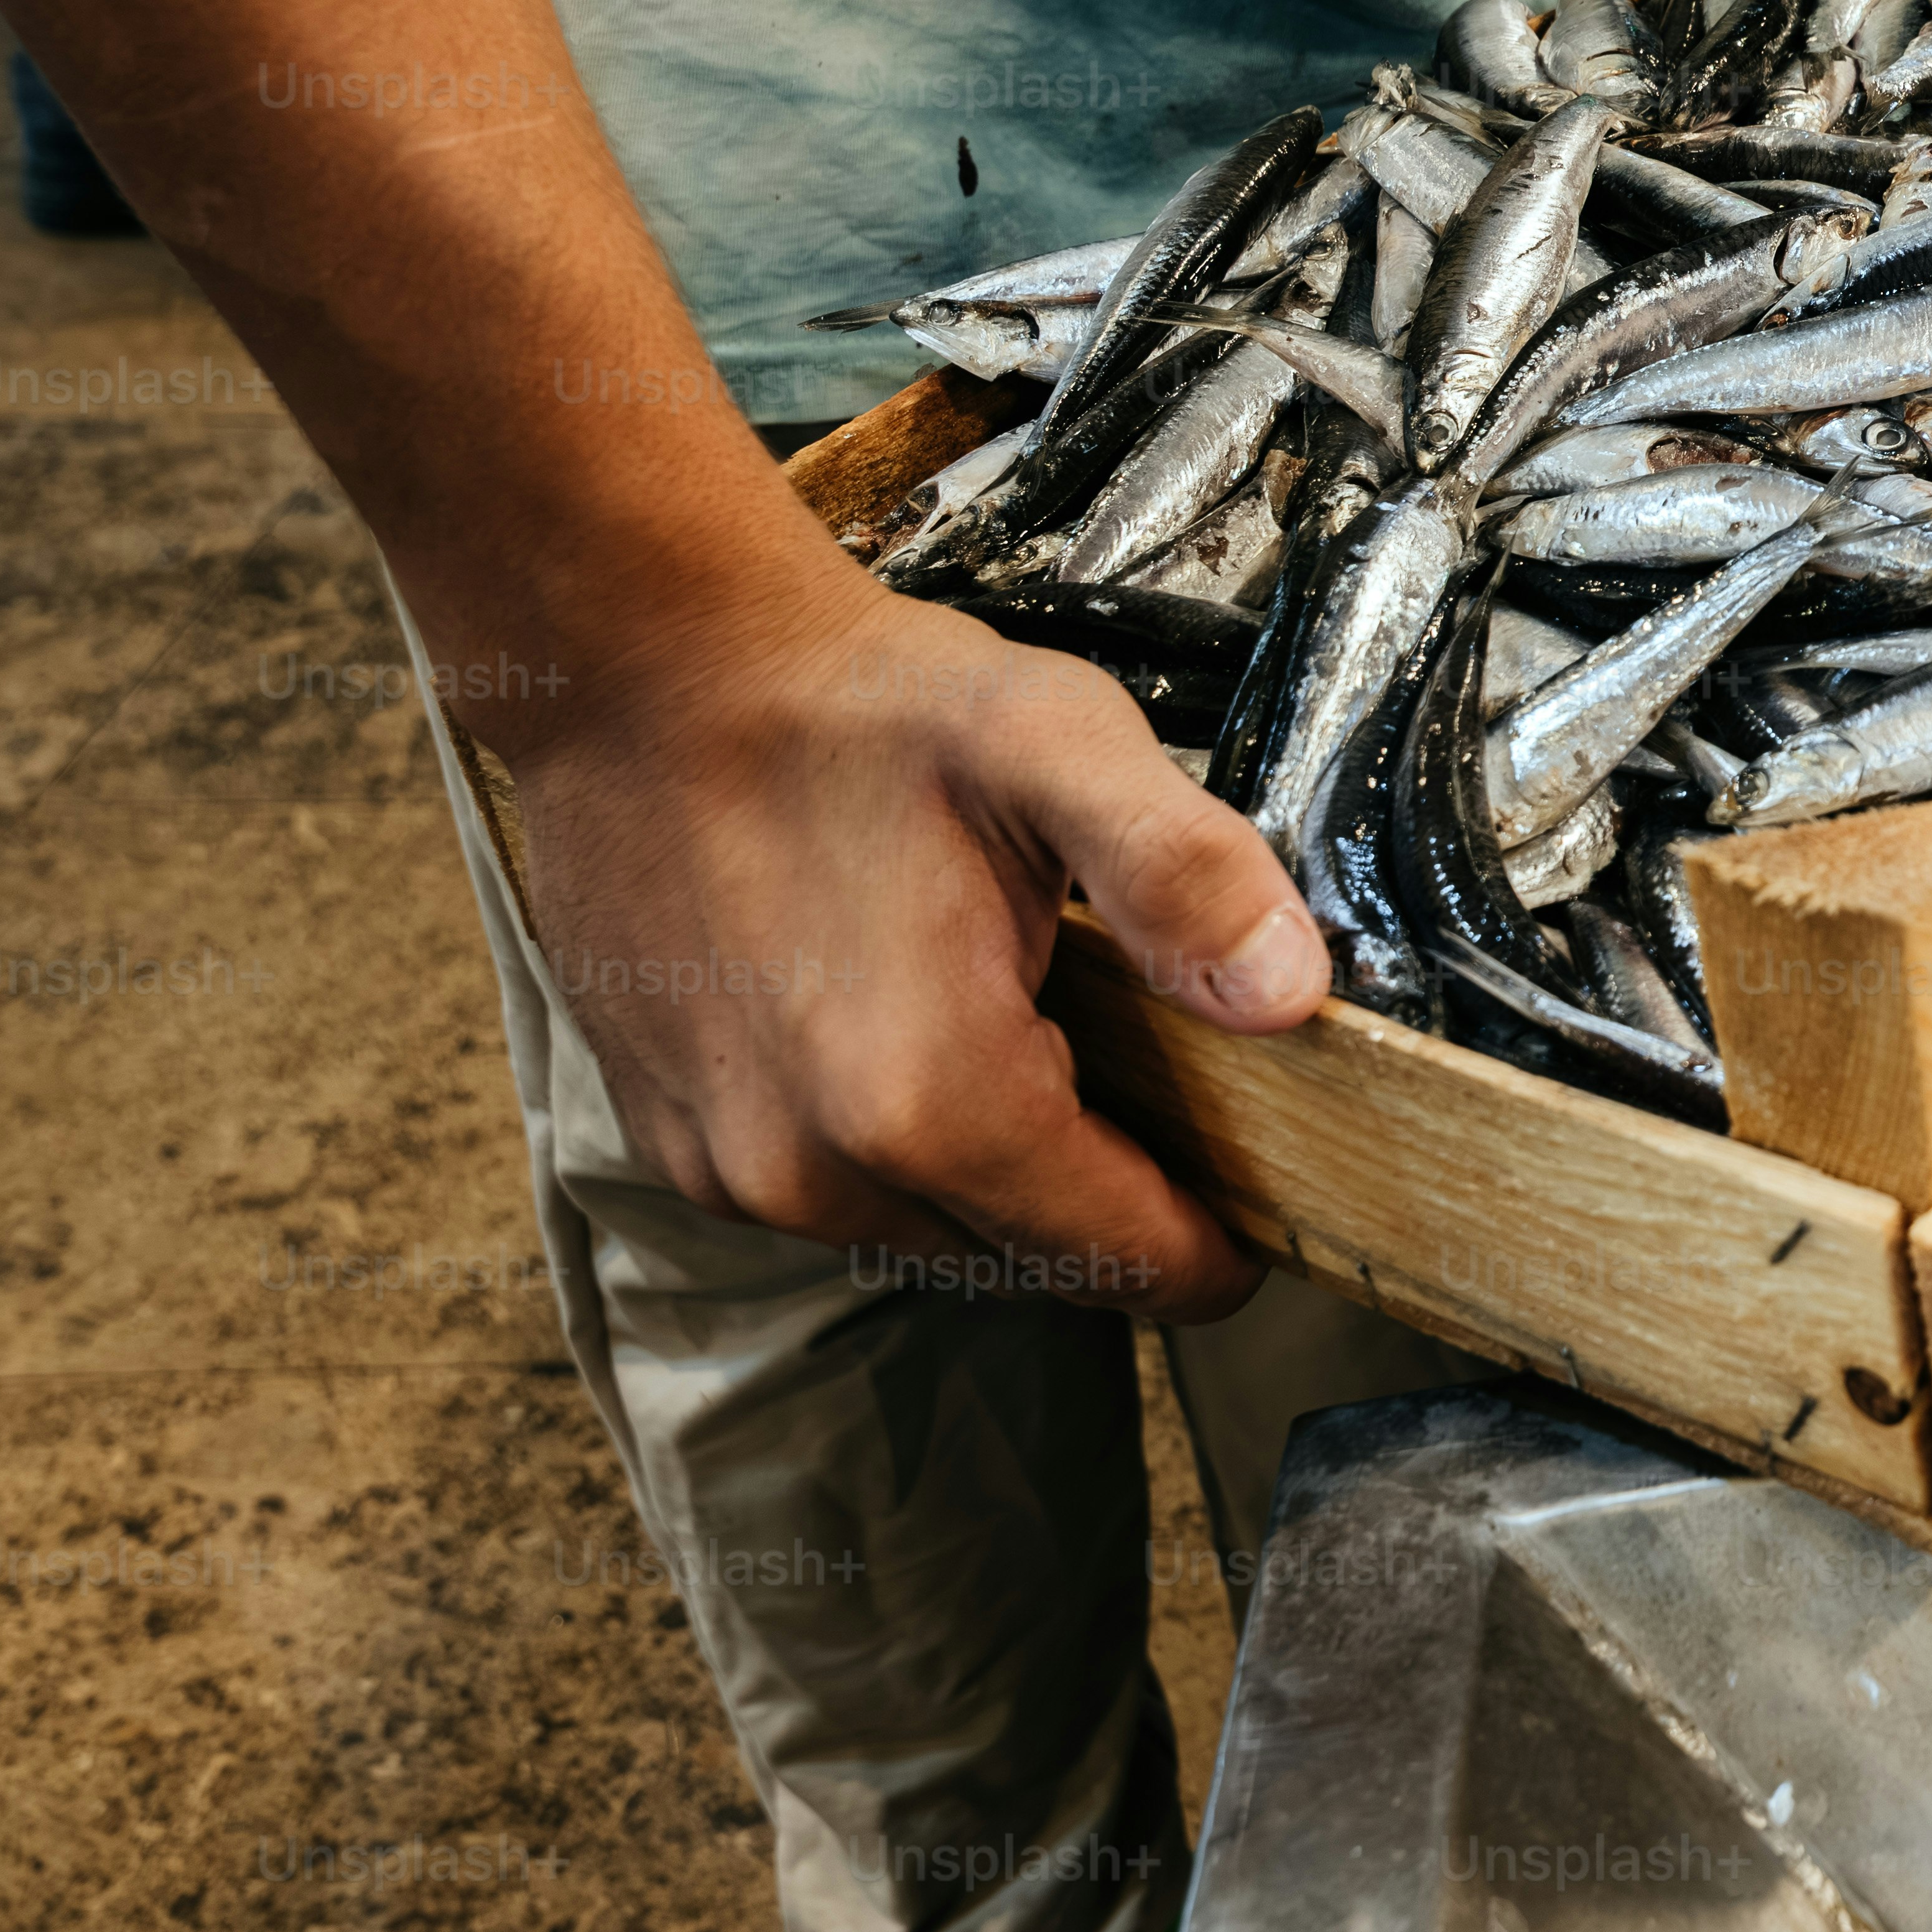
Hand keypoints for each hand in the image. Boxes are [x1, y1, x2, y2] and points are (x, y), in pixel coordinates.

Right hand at [489, 558, 1327, 1318]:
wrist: (643, 668)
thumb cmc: (853, 705)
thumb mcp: (1058, 747)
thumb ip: (1186, 875)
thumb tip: (1289, 995)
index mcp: (930, 1099)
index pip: (1126, 1261)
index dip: (1213, 1242)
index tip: (1260, 1198)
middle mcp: (816, 1173)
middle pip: (1034, 1263)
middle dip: (1112, 1204)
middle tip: (1167, 1098)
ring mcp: (734, 1172)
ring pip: (935, 1239)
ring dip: (1002, 1177)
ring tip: (1040, 1047)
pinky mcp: (678, 1146)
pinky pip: (838, 1200)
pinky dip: (898, 1152)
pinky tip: (919, 1036)